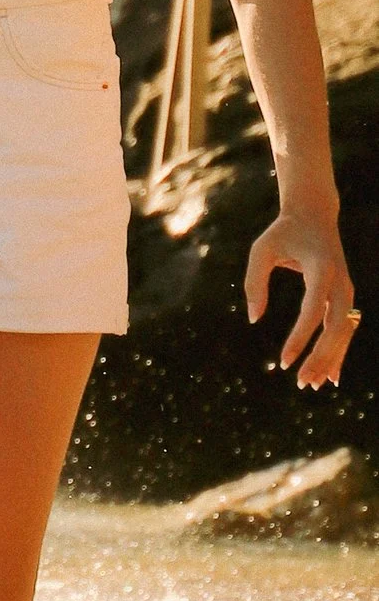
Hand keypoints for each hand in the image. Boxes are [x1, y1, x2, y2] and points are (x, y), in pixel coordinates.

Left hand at [246, 205, 360, 386]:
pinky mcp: (344, 296)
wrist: (314, 214)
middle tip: (301, 382)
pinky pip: (344, 330)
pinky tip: (331, 377)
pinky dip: (338, 352)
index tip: (283, 361)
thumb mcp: (262, 250)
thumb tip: (254, 319)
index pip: (313, 310)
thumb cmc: (284, 232)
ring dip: (330, 360)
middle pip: (336, 327)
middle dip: (320, 357)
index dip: (300, 338)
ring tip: (312, 385)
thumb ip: (254, 282)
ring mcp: (346, 290)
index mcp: (322, 269)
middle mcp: (341, 282)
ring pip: (343, 332)